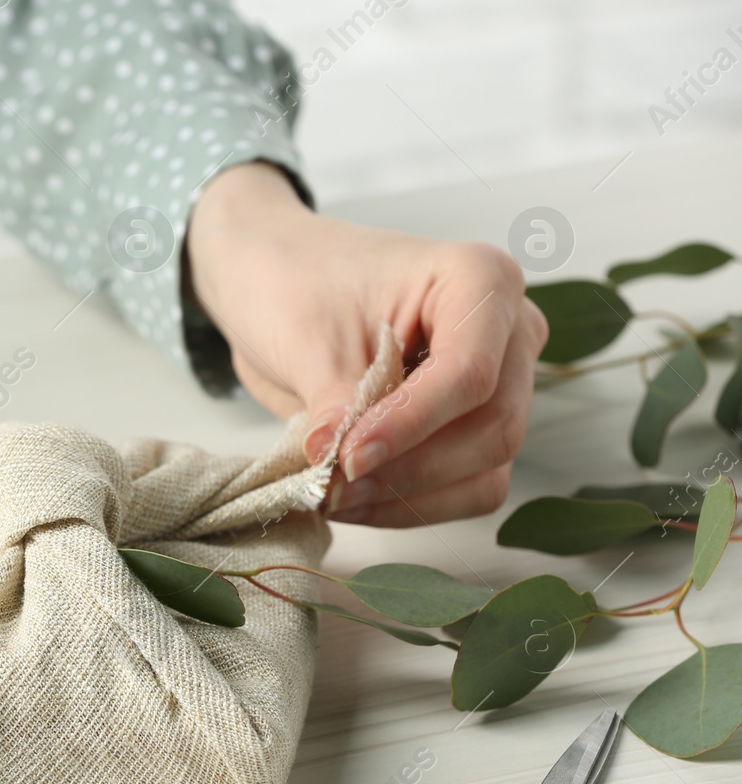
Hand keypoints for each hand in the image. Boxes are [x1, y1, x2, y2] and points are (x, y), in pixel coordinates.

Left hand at [185, 162, 547, 526]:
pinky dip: (408, 504)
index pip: (469, 373)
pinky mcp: (470, 427)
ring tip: (332, 494)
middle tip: (332, 484)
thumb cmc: (295, 280)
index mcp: (479, 281)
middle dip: (410, 469)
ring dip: (409, 497)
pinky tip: (352, 498)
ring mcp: (498, 383)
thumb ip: (336, 404)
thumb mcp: (306, 336)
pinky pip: (464, 488)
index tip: (348, 457)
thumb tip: (343, 469)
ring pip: (487, 471)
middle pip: (493, 429)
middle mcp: (507, 332)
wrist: (275, 279)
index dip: (410, 425)